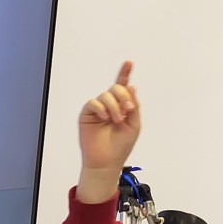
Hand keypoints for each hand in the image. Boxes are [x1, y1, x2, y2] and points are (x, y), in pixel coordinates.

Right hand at [77, 61, 138, 203]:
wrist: (107, 161)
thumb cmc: (120, 146)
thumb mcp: (134, 125)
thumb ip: (133, 106)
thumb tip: (131, 86)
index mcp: (121, 107)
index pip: (123, 87)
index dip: (125, 73)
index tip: (129, 62)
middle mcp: (109, 105)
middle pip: (116, 88)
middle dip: (124, 97)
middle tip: (128, 110)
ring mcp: (98, 109)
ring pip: (106, 95)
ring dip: (115, 106)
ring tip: (117, 120)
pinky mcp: (87, 114)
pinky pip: (94, 102)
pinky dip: (101, 109)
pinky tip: (105, 118)